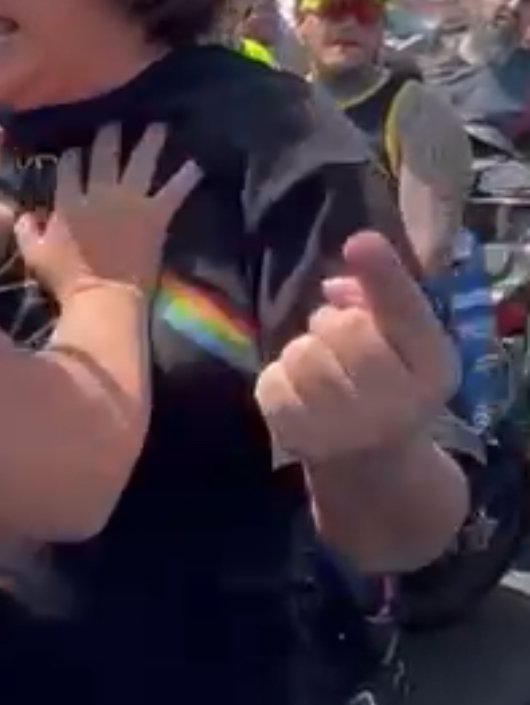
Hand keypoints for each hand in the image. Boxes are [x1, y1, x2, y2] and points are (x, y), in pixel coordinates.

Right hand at [16, 125, 202, 299]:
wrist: (103, 298)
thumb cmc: (66, 280)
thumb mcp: (34, 255)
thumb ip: (25, 231)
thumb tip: (21, 215)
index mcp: (69, 200)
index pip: (68, 165)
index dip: (71, 155)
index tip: (74, 151)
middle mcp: (100, 191)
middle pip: (105, 153)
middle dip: (110, 134)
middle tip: (116, 124)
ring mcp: (131, 200)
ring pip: (142, 161)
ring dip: (151, 141)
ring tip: (159, 126)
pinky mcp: (156, 215)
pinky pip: (174, 190)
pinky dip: (186, 177)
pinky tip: (196, 165)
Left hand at [254, 231, 457, 463]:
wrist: (372, 462)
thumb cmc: (390, 382)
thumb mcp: (404, 341)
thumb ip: (378, 299)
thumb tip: (333, 286)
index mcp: (432, 366)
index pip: (404, 313)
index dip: (382, 276)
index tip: (359, 242)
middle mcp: (398, 403)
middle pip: (343, 329)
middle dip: (333, 325)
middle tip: (340, 345)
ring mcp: (349, 430)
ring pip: (302, 352)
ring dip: (304, 351)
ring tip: (322, 371)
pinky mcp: (301, 441)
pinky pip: (272, 382)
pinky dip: (279, 378)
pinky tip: (301, 395)